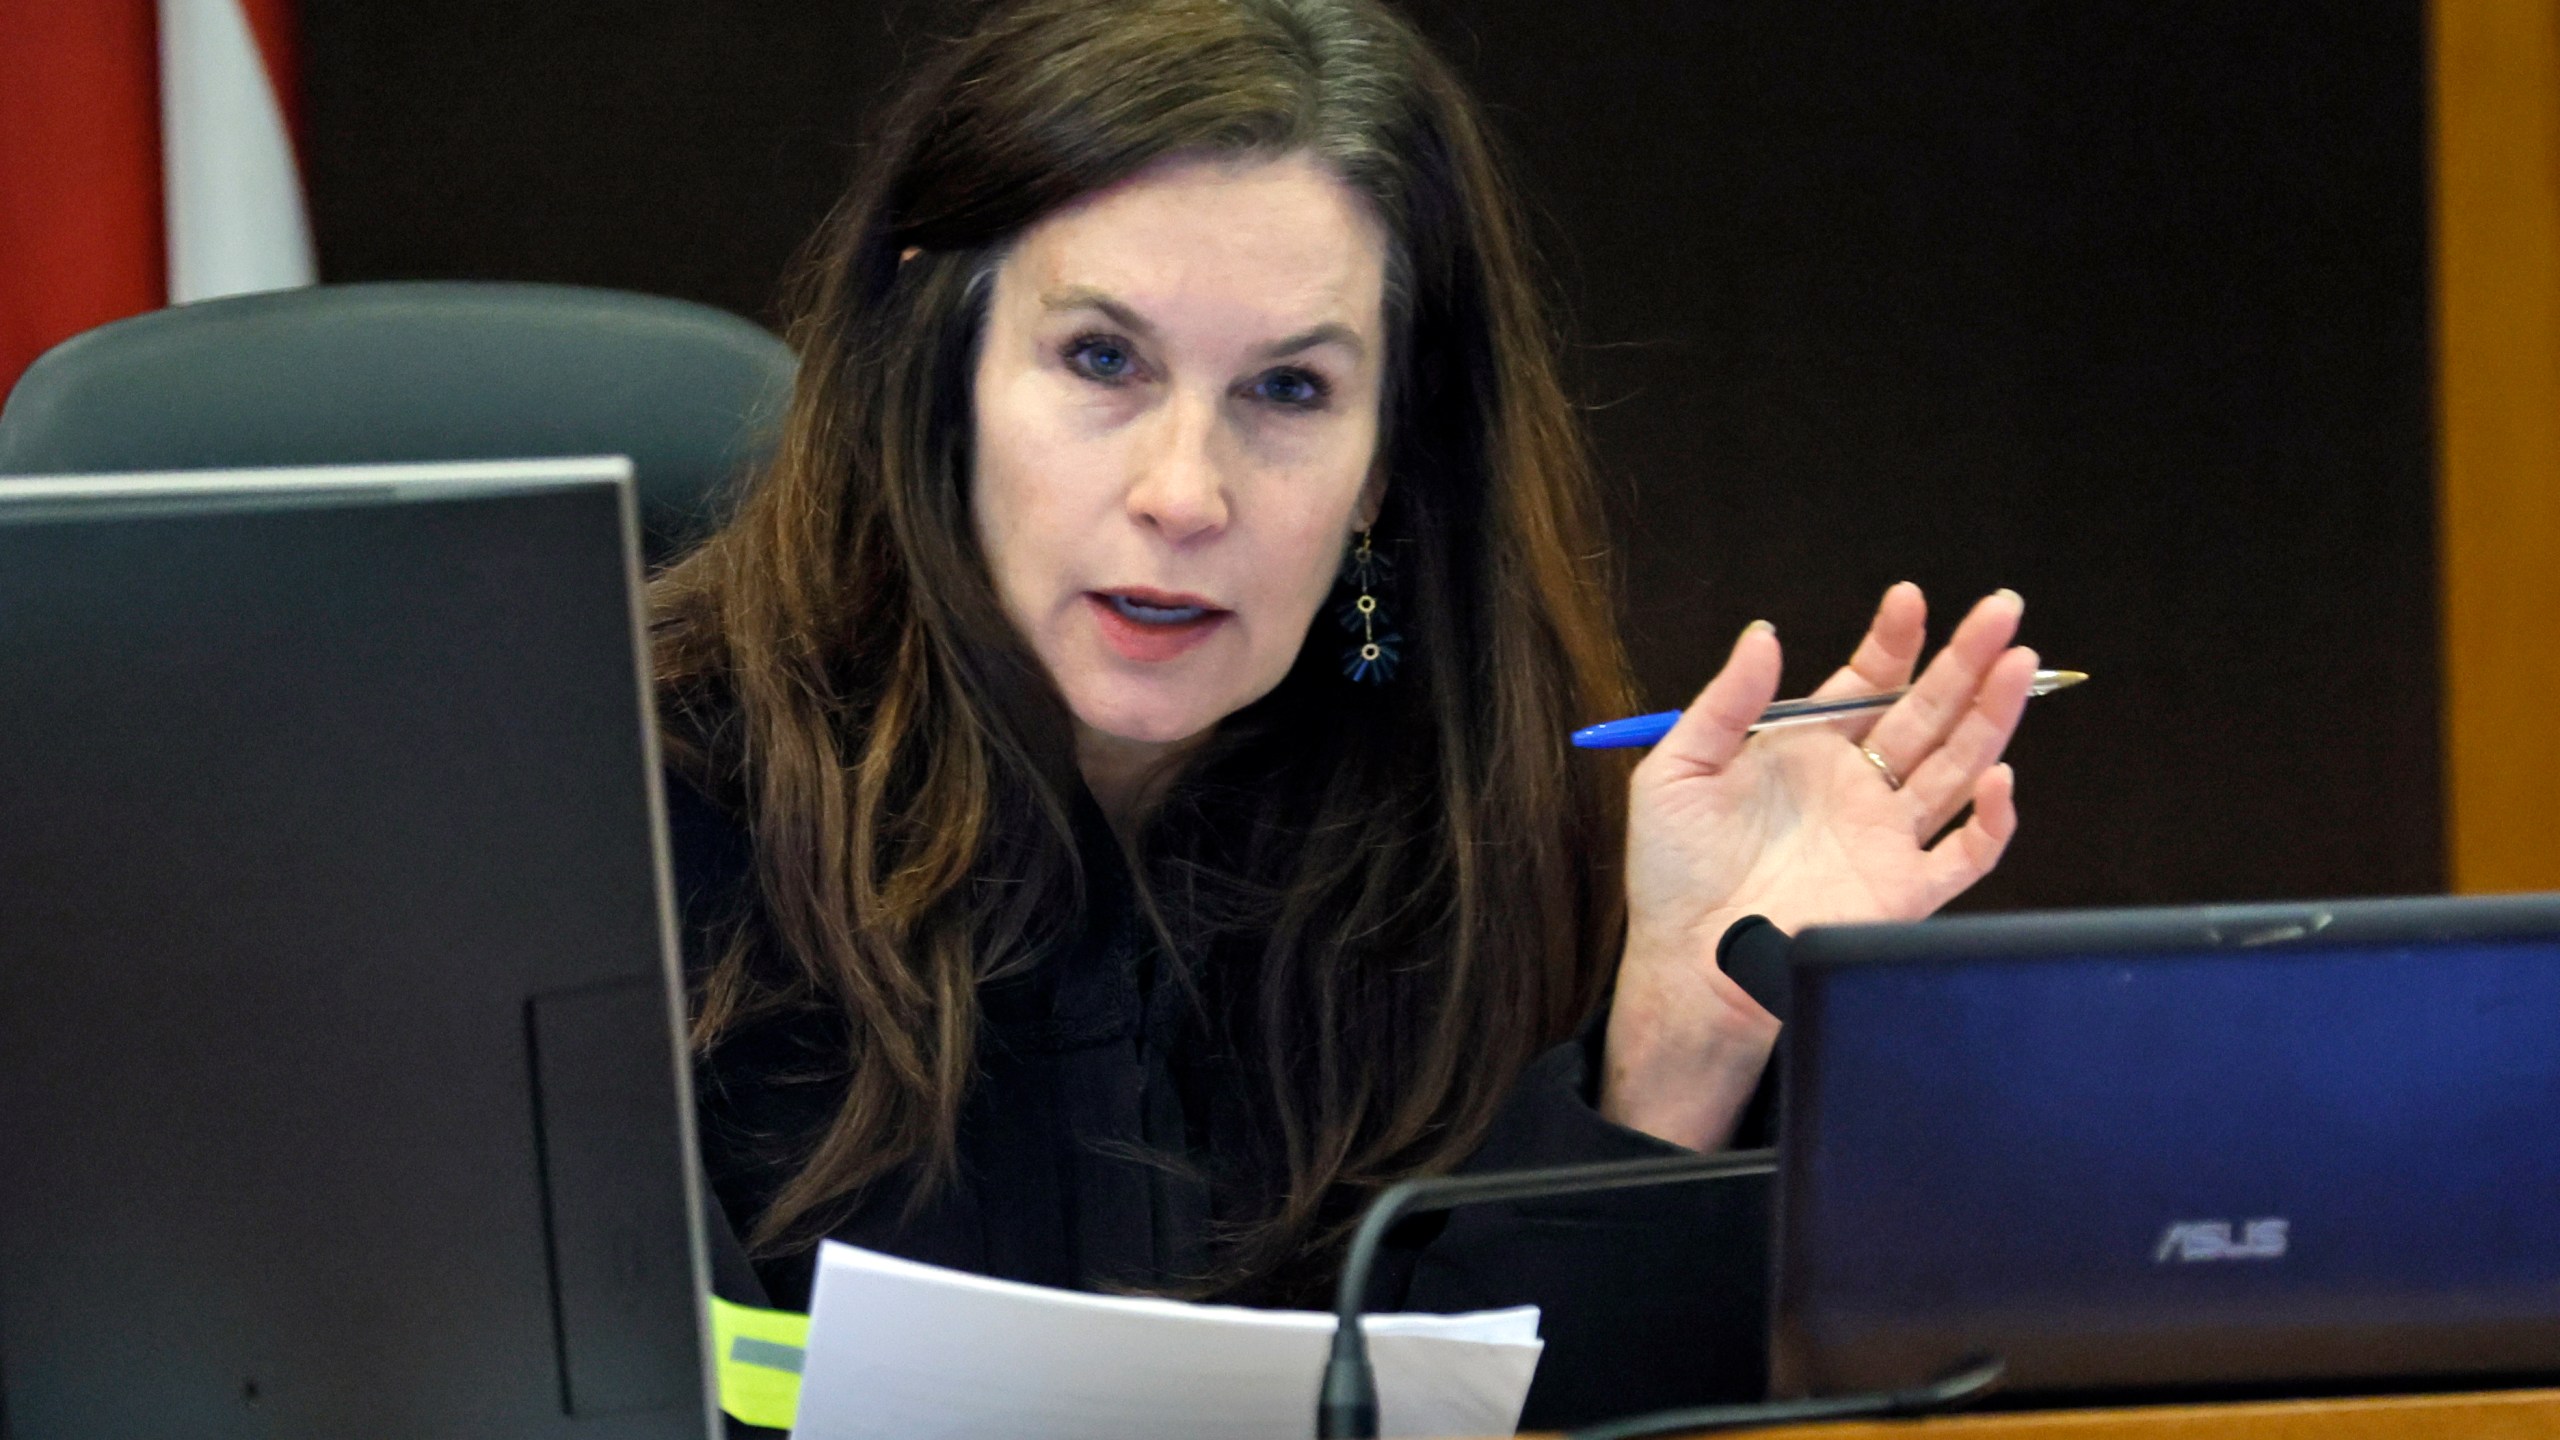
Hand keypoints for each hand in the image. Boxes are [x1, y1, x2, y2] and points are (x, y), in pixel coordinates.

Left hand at [1599, 584, 2035, 1149]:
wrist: (1686, 960)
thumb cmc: (1673, 870)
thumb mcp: (1678, 768)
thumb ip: (1727, 702)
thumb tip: (1764, 633)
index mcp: (1808, 750)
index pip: (1867, 682)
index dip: (1894, 641)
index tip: (1908, 598)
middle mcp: (1857, 786)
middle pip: (1928, 712)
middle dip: (1966, 659)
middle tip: (2002, 609)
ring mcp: (1886, 837)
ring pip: (1958, 765)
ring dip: (1991, 716)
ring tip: (2017, 665)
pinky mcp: (1905, 891)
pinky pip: (1967, 853)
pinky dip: (1992, 819)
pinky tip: (1998, 776)